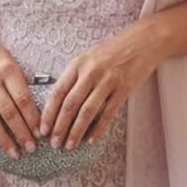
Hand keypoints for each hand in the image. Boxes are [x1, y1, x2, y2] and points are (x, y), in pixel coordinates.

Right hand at [0, 34, 40, 159]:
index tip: (41, 134)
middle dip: (21, 133)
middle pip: (8, 112)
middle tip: (31, 148)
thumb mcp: (12, 64)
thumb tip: (37, 116)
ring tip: (15, 154)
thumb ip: (21, 86)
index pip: (23, 99)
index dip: (32, 118)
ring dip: (4, 140)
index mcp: (8, 71)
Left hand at [41, 23, 163, 150]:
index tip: (42, 129)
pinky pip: (108, 113)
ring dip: (76, 131)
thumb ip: (75, 76)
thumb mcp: (88, 57)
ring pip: (87, 112)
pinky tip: (91, 139)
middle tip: (54, 143)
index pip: (58, 92)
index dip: (48, 113)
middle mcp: (91, 72)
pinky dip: (98, 129)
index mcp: (78, 64)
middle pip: (70, 105)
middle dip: (59, 127)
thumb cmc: (114, 50)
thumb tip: (59, 102)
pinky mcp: (124, 89)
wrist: (144, 41)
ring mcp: (108, 81)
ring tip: (70, 145)